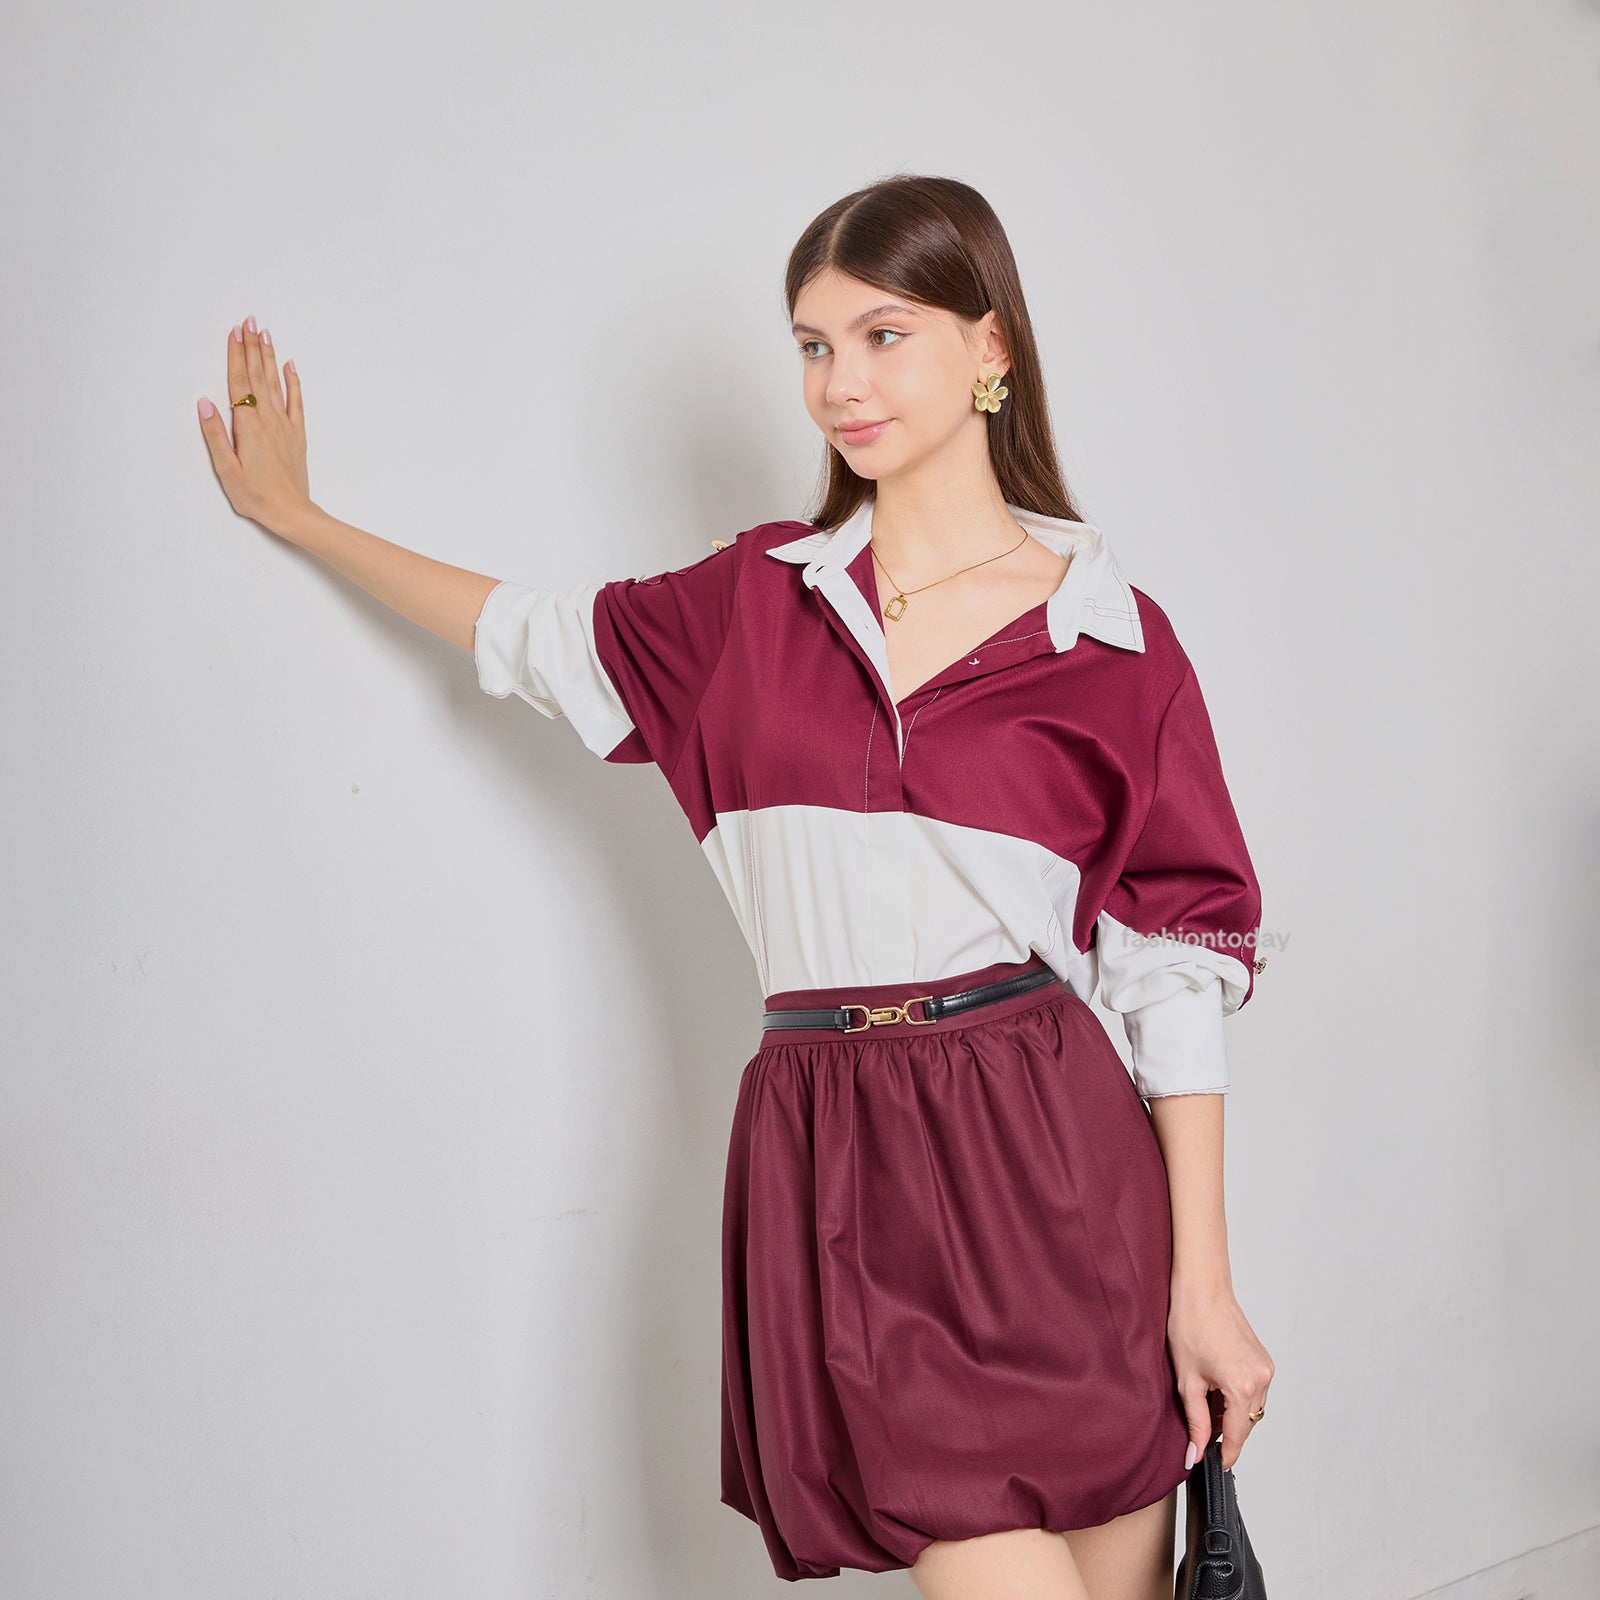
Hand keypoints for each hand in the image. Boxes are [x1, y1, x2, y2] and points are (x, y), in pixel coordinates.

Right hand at [197, 315, 311, 536]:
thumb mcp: (227, 469)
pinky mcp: (297, 435)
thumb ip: (215, 435)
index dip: (236, 355)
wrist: (292, 513)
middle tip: (250, 321)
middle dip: (252, 346)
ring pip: (276, 384)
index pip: (240, 383)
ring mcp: (285, 426)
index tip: (235, 331)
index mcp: (249, 426)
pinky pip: (296, 402)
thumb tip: (204, 403)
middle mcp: (269, 420)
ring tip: (265, 334)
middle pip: (258, 376)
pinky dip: (293, 382)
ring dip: (269, 357)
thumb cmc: (256, 496)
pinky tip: (290, 366)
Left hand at [1167, 1278, 1273, 1470]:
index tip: (1217, 1465)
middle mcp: (1262, 1378)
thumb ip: (1195, 1422)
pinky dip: (1239, 1397)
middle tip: (1203, 1435)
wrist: (1201, 1289)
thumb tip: (1194, 1453)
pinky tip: (1217, 1390)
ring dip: (1233, 1414)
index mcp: (1242, 1386)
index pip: (1237, 1435)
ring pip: (1252, 1408)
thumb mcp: (1188, 1380)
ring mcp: (1266, 1368)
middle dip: (1227, 1433)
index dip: (1226, 1454)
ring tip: (1206, 1405)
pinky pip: (1255, 1391)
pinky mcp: (1264, 1360)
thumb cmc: (1190, 1325)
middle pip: (1247, 1424)